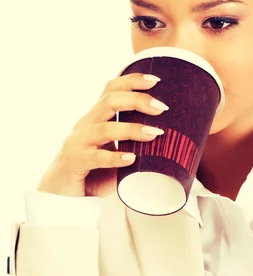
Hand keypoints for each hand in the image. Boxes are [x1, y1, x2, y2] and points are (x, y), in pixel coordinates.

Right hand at [36, 72, 167, 196]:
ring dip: (132, 130)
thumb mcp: (116, 152)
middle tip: (162, 108)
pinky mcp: (74, 162)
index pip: (111, 89)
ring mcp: (78, 142)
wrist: (60, 195)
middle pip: (109, 101)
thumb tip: (170, 142)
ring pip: (105, 129)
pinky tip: (131, 159)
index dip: (132, 80)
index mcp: (96, 117)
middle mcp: (86, 124)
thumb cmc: (94, 172)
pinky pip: (96, 157)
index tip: (156, 80)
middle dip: (138, 100)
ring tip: (155, 133)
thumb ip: (135, 145)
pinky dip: (115, 157)